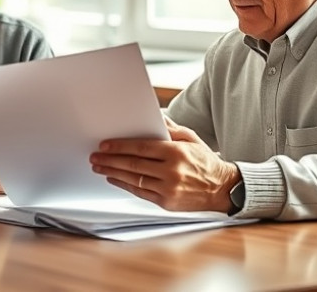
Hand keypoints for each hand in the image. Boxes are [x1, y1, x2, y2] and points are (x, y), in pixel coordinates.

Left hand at [89, 123, 237, 211]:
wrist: (221, 188)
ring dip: (113, 173)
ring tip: (99, 167)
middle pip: (133, 164)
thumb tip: (153, 116)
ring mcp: (168, 188)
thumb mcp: (190, 138)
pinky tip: (114, 179)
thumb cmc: (205, 161)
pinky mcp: (166, 202)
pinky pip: (140, 193)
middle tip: (95, 157)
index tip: (104, 145)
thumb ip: (169, 128)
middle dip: (110, 160)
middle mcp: (172, 171)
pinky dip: (124, 185)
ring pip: (134, 179)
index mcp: (176, 152)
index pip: (141, 148)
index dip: (120, 146)